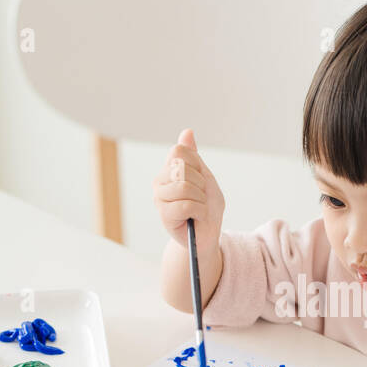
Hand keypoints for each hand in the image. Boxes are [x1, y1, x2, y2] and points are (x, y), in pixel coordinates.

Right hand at [153, 128, 224, 253]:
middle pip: (182, 169)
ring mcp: (159, 197)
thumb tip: (187, 131)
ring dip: (201, 200)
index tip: (200, 180)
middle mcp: (160, 181)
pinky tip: (196, 217)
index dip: (197, 165)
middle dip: (201, 184)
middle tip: (201, 198)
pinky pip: (186, 205)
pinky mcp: (164, 215)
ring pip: (184, 187)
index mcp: (169, 168)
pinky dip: (199, 211)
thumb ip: (193, 156)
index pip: (180, 152)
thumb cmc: (207, 206)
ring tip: (199, 208)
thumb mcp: (205, 176)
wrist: (207, 234)